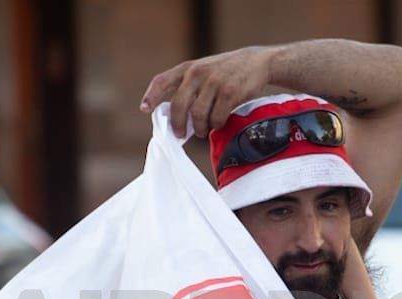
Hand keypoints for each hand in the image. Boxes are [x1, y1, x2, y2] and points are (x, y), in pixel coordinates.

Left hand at [141, 46, 277, 137]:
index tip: (145, 109)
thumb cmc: (227, 71)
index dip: (151, 96)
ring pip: (198, 115)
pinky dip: (216, 125)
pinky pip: (216, 118)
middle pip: (178, 105)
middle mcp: (198, 73)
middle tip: (180, 134)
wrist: (257, 62)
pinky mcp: (230, 92)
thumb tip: (175, 118)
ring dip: (199, 128)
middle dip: (177, 124)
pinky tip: (218, 124)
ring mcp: (214, 82)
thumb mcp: (205, 70)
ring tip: (202, 131)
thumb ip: (189, 87)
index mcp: (188, 68)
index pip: (162, 81)